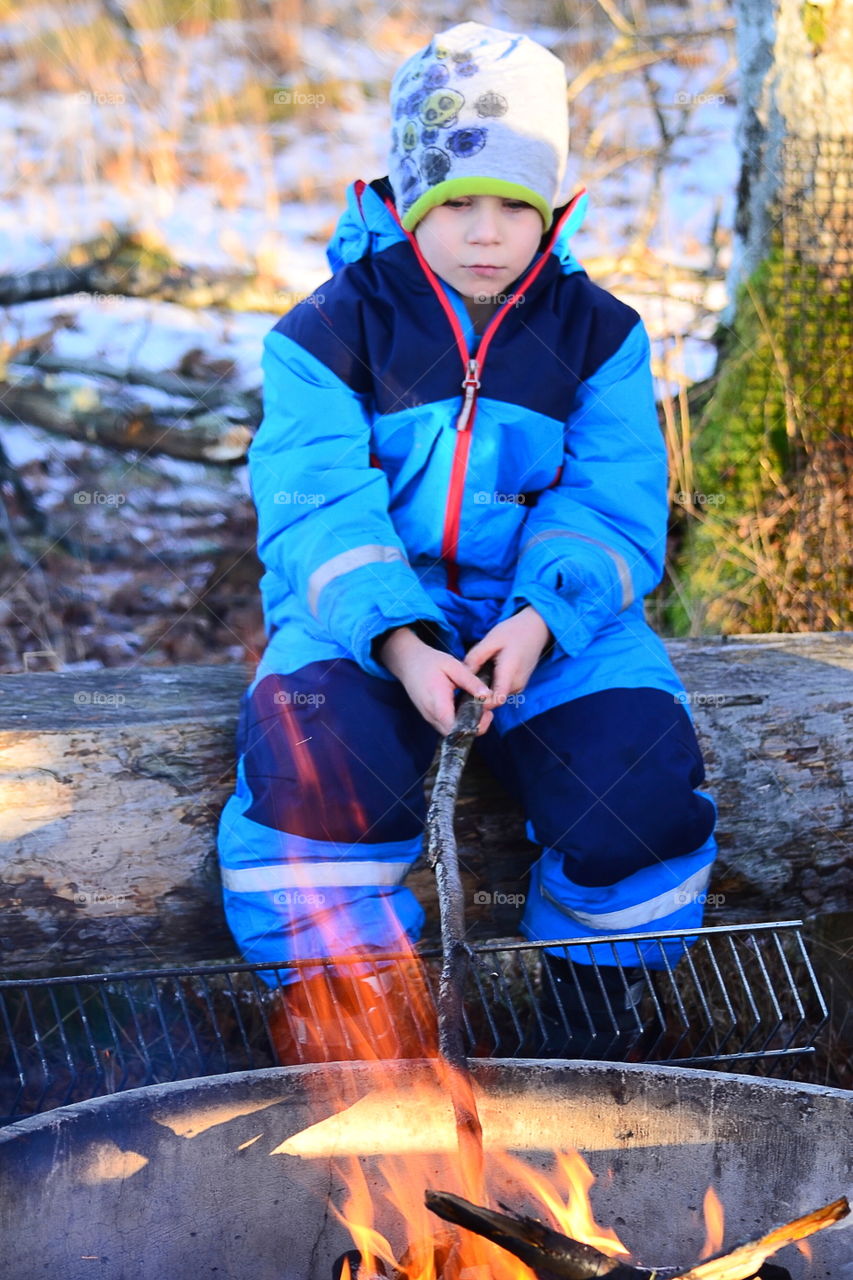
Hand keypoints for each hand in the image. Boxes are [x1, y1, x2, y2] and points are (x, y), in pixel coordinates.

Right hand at [378, 627, 493, 735]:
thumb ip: (470, 681)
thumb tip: (488, 695)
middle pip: (455, 734)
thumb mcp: (453, 665)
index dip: (473, 726)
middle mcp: (431, 715)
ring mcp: (429, 718)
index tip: (486, 714)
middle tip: (486, 710)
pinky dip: (458, 721)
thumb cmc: (429, 662)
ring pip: (451, 732)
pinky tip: (466, 707)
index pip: (455, 728)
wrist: (408, 662)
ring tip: (477, 707)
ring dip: (466, 725)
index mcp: (437, 702)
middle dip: (473, 727)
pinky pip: (446, 726)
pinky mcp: (430, 717)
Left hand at [463, 606, 550, 708]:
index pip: (496, 700)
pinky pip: (501, 690)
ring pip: (496, 695)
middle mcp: (516, 685)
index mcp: (510, 673)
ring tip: (479, 670)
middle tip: (467, 677)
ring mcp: (519, 687)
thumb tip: (461, 676)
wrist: (535, 629)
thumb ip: (475, 658)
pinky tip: (488, 670)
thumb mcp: (491, 640)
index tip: (466, 696)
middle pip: (493, 699)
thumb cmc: (513, 632)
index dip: (480, 703)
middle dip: (478, 692)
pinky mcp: (519, 685)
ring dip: (485, 687)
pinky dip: (492, 684)